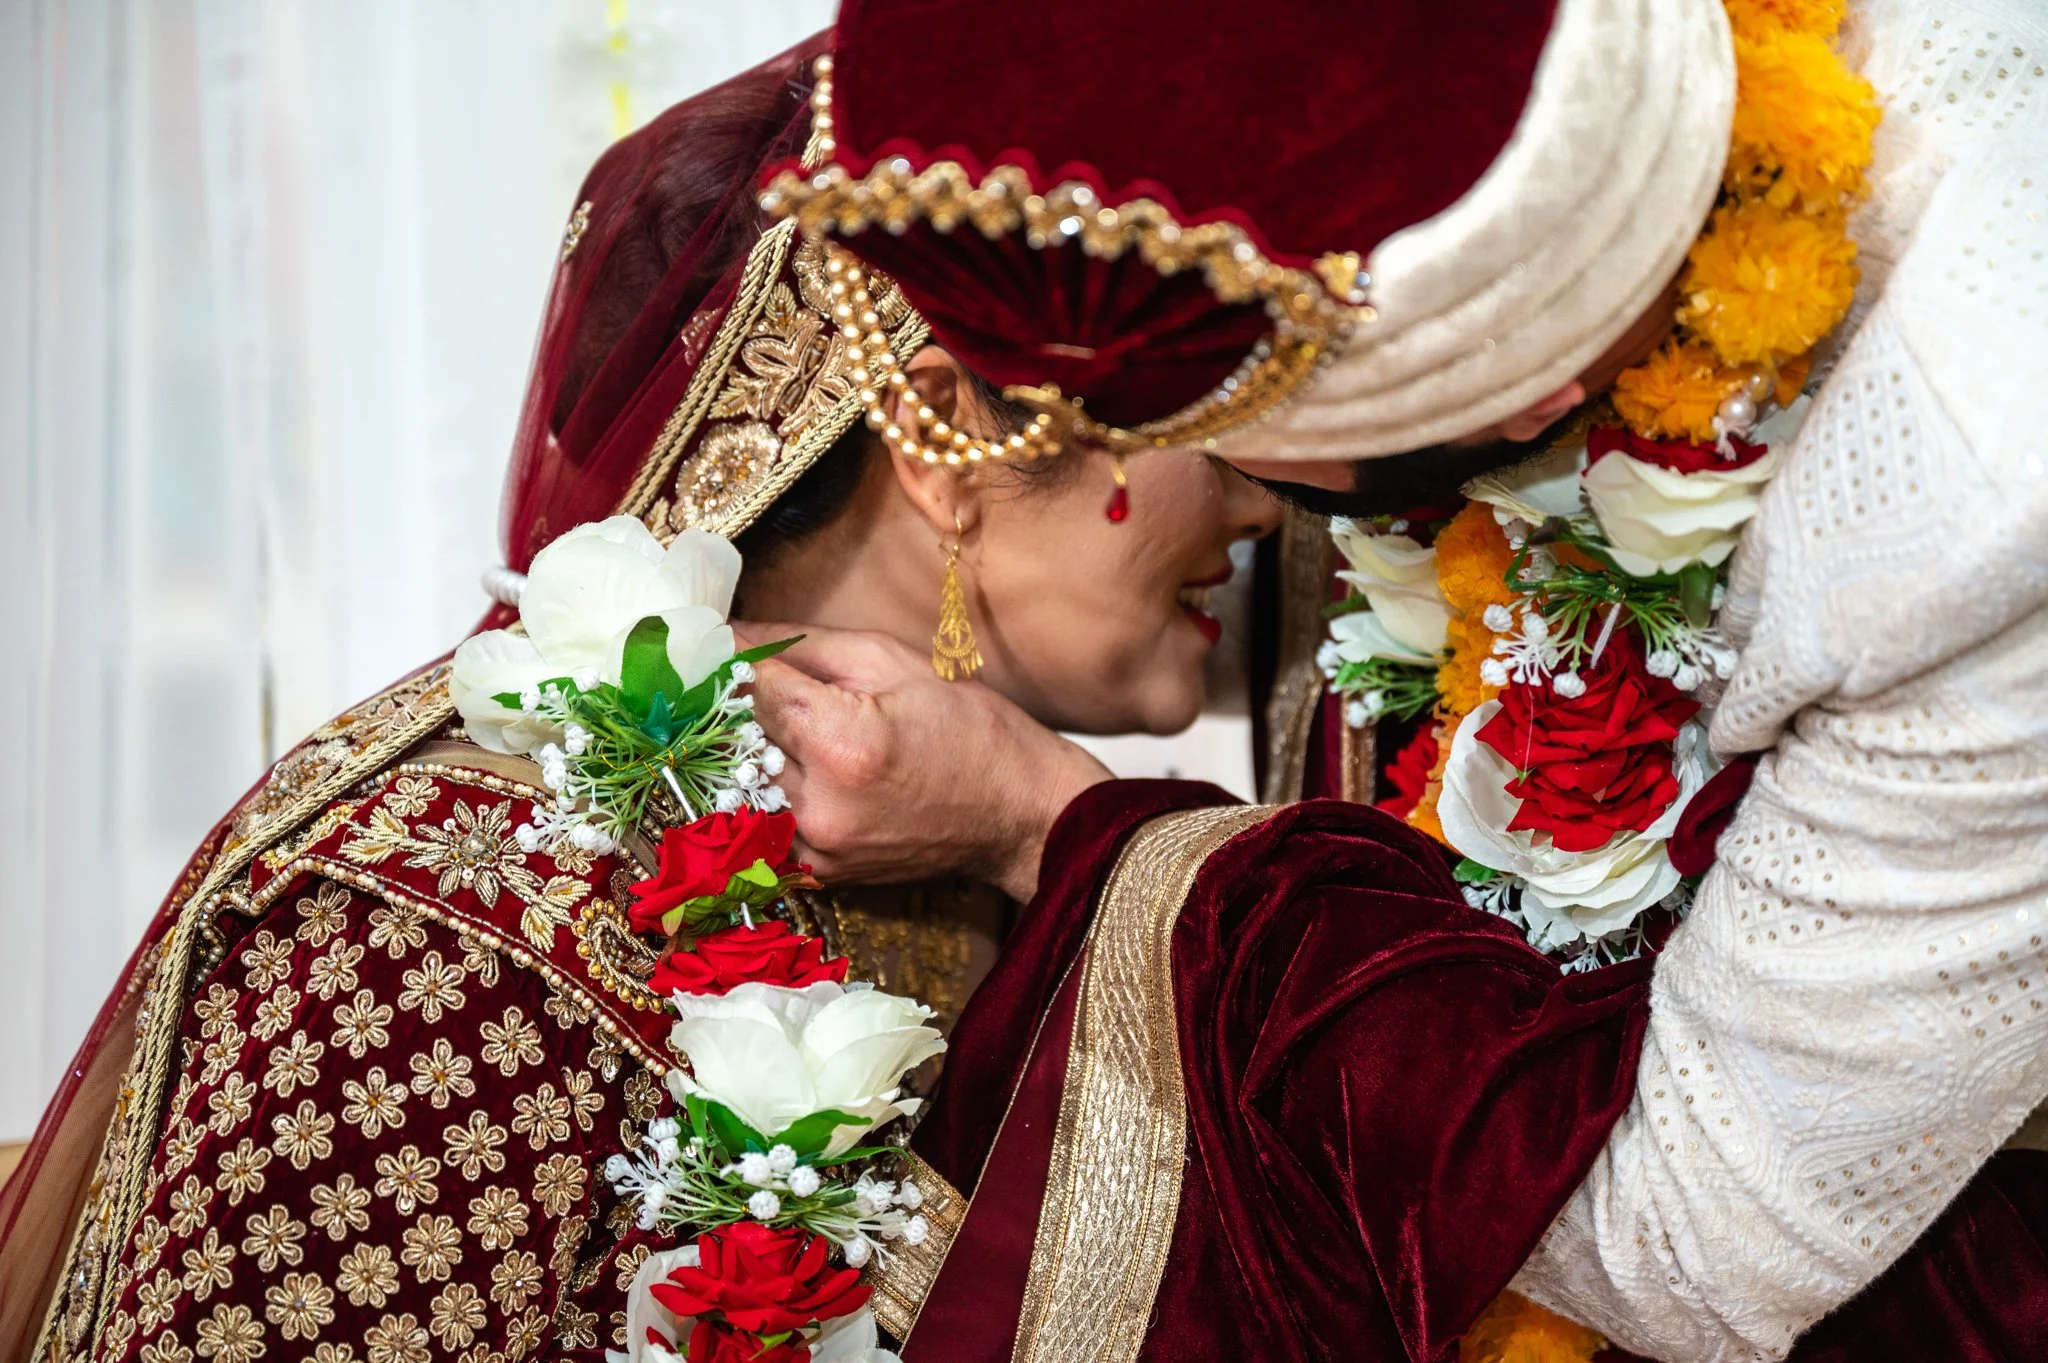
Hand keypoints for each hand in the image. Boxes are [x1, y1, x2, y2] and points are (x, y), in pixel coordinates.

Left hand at [738, 623, 1110, 901]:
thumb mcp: (892, 661)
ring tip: (775, 722)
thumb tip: (731, 632)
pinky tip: (796, 767)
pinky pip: (769, 821)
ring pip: (746, 782)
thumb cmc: (969, 727)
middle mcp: (821, 802)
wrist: (1021, 814)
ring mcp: (820, 846)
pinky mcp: (823, 872)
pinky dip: (771, 790)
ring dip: (749, 749)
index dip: (731, 658)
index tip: (715, 640)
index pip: (752, 688)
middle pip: (739, 737)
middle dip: (737, 702)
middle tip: (737, 675)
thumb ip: (804, 645)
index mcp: (842, 741)